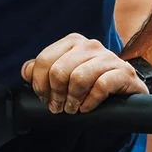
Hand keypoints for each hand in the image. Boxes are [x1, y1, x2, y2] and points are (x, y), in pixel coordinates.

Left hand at [22, 34, 147, 113]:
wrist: (125, 91)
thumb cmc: (90, 83)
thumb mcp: (65, 74)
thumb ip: (43, 70)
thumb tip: (26, 71)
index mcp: (73, 41)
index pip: (44, 60)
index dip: (39, 83)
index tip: (43, 97)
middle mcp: (90, 45)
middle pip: (59, 71)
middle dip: (55, 94)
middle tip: (58, 107)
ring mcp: (109, 57)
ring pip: (79, 78)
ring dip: (72, 99)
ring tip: (72, 109)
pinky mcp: (124, 72)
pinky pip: (101, 86)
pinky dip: (90, 101)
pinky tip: (87, 108)